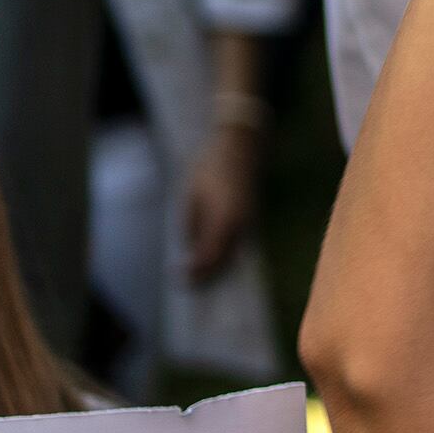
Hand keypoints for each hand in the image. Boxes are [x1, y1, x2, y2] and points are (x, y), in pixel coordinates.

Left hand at [183, 118, 260, 279]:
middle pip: (224, 260)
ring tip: (199, 279)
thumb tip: (189, 248)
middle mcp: (241, 225)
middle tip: (188, 286)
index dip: (196, 270)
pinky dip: (227, 255)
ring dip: (218, 267)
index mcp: (224, 218)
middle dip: (207, 275)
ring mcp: (250, 223)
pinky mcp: (252, 220)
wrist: (241, 146)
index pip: (210, 254)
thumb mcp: (193, 195)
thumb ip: (192, 224)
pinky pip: (240, 244)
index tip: (180, 279)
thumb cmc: (211, 166)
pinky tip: (214, 260)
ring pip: (234, 254)